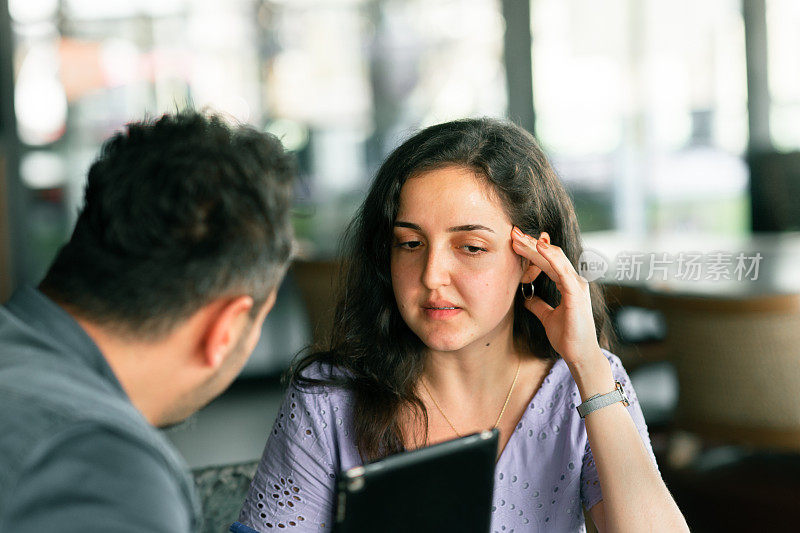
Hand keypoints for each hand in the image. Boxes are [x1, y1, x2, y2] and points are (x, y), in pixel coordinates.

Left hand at [511, 227, 600, 365]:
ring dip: (535, 247)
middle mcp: (574, 281)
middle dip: (531, 243)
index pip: (548, 260)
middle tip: (513, 233)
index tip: (515, 242)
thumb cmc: (568, 337)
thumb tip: (526, 298)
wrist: (580, 355)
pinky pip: (562, 270)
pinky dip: (550, 257)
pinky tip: (538, 248)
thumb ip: (538, 305)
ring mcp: (577, 285)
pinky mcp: (576, 294)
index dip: (532, 250)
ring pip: (554, 258)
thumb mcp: (547, 317)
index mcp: (568, 284)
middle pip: (550, 255)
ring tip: (518, 238)